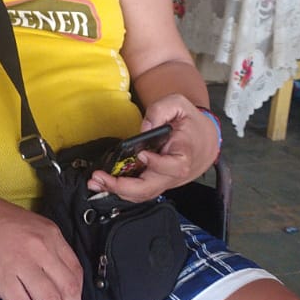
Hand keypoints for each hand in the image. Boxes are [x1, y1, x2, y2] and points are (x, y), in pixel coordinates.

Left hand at [85, 94, 219, 201]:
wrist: (203, 140)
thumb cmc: (190, 123)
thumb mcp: (179, 105)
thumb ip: (161, 110)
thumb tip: (143, 128)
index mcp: (184, 154)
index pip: (172, 166)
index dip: (156, 164)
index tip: (142, 154)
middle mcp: (173, 173)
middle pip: (150, 188)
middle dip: (123, 186)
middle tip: (102, 177)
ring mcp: (164, 180)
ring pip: (142, 194)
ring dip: (117, 191)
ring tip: (96, 182)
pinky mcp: (156, 183)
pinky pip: (138, 192)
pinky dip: (120, 190)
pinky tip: (104, 183)